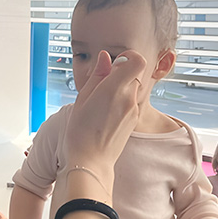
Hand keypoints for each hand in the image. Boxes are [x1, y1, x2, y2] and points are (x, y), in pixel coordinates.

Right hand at [65, 50, 145, 187]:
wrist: (91, 161)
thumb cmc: (80, 131)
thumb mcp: (83, 99)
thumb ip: (97, 76)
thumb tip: (106, 57)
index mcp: (114, 89)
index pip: (137, 61)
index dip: (128, 57)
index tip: (114, 64)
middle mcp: (128, 98)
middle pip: (133, 74)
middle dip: (119, 76)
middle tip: (101, 88)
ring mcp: (134, 110)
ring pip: (132, 89)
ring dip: (120, 90)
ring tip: (101, 106)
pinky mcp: (135, 120)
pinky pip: (131, 102)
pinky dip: (121, 103)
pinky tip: (106, 115)